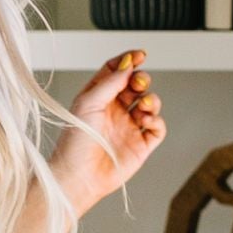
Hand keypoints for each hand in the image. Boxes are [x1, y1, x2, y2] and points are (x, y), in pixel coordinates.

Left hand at [50, 50, 164, 213]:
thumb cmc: (75, 142)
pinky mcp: (140, 145)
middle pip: (136, 86)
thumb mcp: (88, 102)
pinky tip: (146, 121)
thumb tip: (128, 65)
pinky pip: (157, 127)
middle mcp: (114, 111)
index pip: (116, 72)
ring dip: (151, 99)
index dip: (129, 61)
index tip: (139, 55)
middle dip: (141, 80)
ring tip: (143, 105)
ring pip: (149, 104)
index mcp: (98, 98)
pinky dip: (156, 120)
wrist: (79, 176)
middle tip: (138, 84)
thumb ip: (110, 81)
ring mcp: (128, 128)